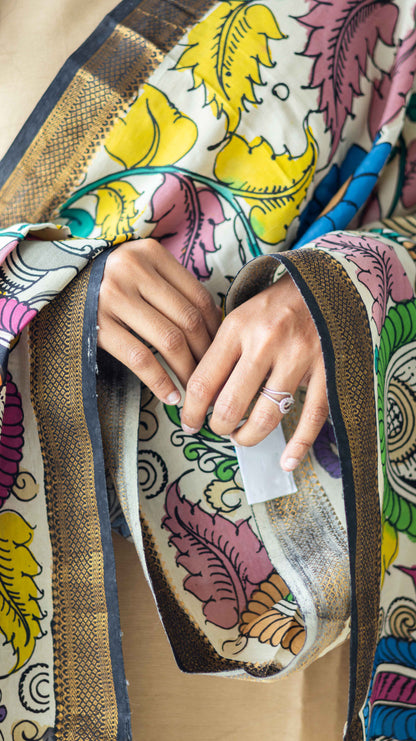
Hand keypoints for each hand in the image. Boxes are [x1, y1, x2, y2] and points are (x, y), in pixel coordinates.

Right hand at [97, 238, 220, 403]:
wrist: (56, 284)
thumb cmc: (109, 281)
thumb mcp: (140, 270)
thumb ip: (171, 289)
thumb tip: (214, 331)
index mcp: (151, 253)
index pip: (199, 297)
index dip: (216, 331)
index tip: (220, 353)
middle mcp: (132, 269)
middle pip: (188, 320)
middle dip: (206, 355)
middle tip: (211, 378)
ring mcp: (112, 296)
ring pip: (169, 340)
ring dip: (187, 372)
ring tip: (194, 390)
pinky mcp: (96, 323)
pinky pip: (140, 358)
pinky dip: (160, 381)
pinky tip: (170, 396)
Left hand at [181, 273, 327, 470]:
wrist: (323, 284)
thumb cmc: (273, 307)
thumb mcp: (238, 317)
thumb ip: (219, 353)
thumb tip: (198, 399)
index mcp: (237, 328)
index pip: (204, 381)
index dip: (191, 411)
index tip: (188, 423)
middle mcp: (266, 342)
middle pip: (232, 405)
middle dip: (219, 426)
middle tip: (219, 428)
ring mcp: (299, 357)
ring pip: (267, 415)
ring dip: (249, 436)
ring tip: (242, 436)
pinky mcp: (327, 370)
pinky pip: (311, 417)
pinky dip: (298, 445)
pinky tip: (286, 460)